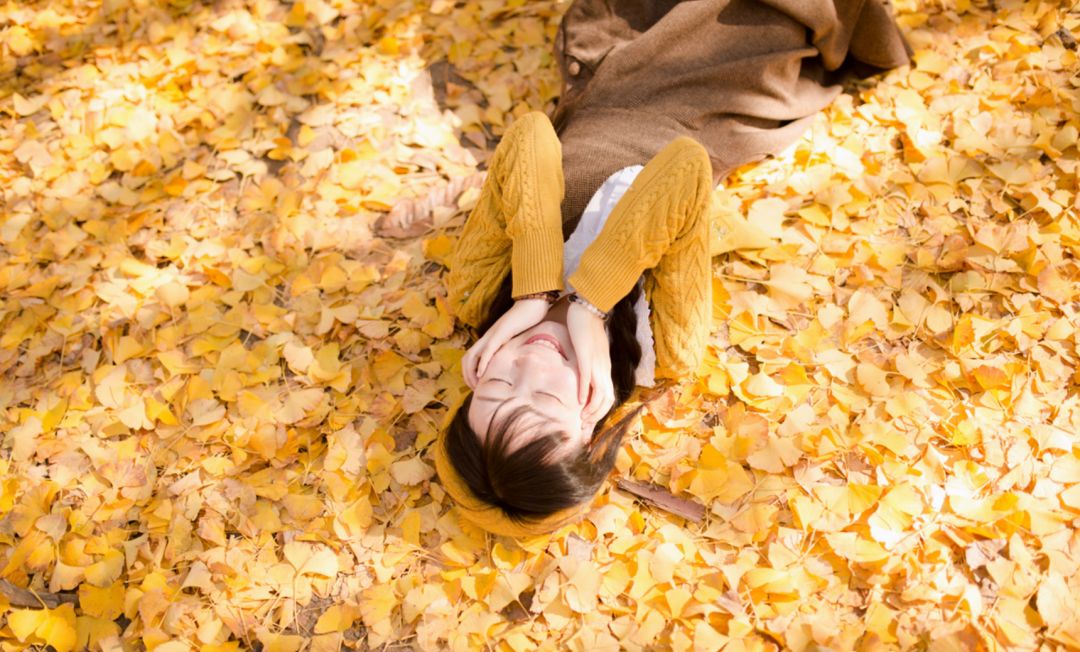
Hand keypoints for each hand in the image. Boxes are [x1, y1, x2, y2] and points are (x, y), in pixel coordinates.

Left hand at [462, 298, 550, 387]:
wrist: (532, 305)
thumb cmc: (527, 321)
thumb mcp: (516, 339)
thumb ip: (510, 348)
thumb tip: (512, 362)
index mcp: (489, 339)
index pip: (471, 357)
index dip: (469, 373)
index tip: (476, 386)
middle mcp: (486, 338)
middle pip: (466, 358)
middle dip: (467, 376)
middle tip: (474, 390)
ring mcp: (491, 335)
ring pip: (472, 356)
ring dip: (471, 373)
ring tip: (476, 386)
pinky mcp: (499, 334)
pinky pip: (487, 351)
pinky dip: (482, 364)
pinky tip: (481, 374)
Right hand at [566, 299, 612, 430]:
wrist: (589, 307)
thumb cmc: (587, 327)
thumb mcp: (590, 350)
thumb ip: (588, 363)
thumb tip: (583, 375)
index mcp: (605, 367)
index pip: (607, 396)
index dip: (600, 412)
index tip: (589, 423)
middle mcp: (603, 368)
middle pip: (606, 399)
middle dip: (596, 416)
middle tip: (585, 427)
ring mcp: (596, 362)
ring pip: (599, 393)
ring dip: (590, 409)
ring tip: (581, 419)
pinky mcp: (586, 355)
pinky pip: (586, 377)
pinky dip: (583, 392)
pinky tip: (578, 402)